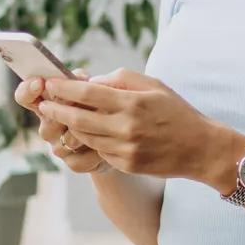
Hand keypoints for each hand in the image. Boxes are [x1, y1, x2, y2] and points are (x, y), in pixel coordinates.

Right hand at [13, 69, 111, 173]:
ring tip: (105, 121)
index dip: (28, 90)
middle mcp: (48, 126)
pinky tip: (107, 141)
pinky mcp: (74, 163)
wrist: (117, 139)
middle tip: (85, 100)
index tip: (40, 83)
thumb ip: (81, 81)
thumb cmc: (101, 107)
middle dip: (69, 107)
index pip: (25, 96)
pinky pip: (82, 157)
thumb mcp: (92, 88)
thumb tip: (78, 77)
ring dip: (88, 128)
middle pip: (47, 119)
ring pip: (68, 138)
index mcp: (47, 104)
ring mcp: (58, 146)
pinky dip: (98, 149)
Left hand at [29, 67, 222, 181]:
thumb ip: (120, 79)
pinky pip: (99, 150)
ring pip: (84, 137)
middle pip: (78, 118)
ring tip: (62, 115)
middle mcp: (126, 128)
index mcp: (132, 103)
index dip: (64, 88)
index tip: (49, 83)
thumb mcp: (153, 85)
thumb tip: (90, 82)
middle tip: (44, 103)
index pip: (87, 94)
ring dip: (70, 126)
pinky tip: (90, 132)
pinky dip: (92, 140)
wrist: (200, 148)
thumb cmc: (176, 111)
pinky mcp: (126, 164)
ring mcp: (125, 149)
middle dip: (56, 109)